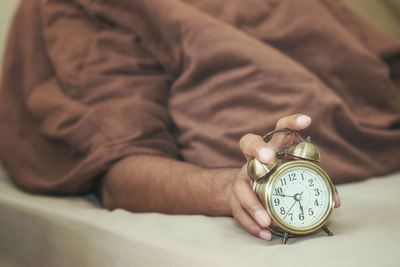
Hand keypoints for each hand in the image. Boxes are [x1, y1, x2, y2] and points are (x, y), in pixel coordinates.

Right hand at [229, 114, 316, 240]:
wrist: (242, 193)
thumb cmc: (275, 181)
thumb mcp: (293, 178)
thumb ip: (314, 186)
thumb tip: (335, 202)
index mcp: (272, 150)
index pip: (279, 131)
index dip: (290, 123)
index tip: (307, 120)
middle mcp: (253, 160)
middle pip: (248, 143)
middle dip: (258, 148)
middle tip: (268, 158)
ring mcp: (241, 178)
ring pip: (241, 186)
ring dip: (254, 203)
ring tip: (267, 220)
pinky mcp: (234, 198)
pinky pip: (239, 211)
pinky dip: (251, 224)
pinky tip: (265, 233)